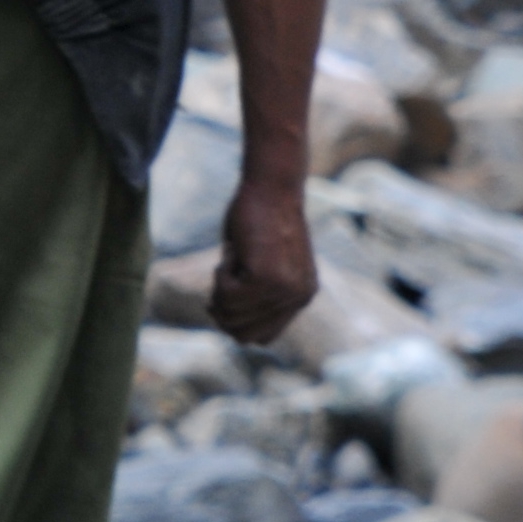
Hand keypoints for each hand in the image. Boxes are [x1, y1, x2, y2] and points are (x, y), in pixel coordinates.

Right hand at [209, 172, 317, 345]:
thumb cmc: (262, 215)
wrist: (273, 184)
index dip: (237, 323)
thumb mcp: (265, 260)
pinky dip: (220, 274)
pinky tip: (233, 252)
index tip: (222, 298)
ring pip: (231, 316)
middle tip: (220, 278)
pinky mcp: (266, 277)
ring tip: (232, 258)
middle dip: (223, 311)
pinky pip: (226, 294)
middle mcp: (298, 298)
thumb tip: (227, 321)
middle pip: (244, 335)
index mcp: (302, 296)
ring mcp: (284, 290)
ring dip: (220, 289)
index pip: (263, 337)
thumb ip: (256, 292)